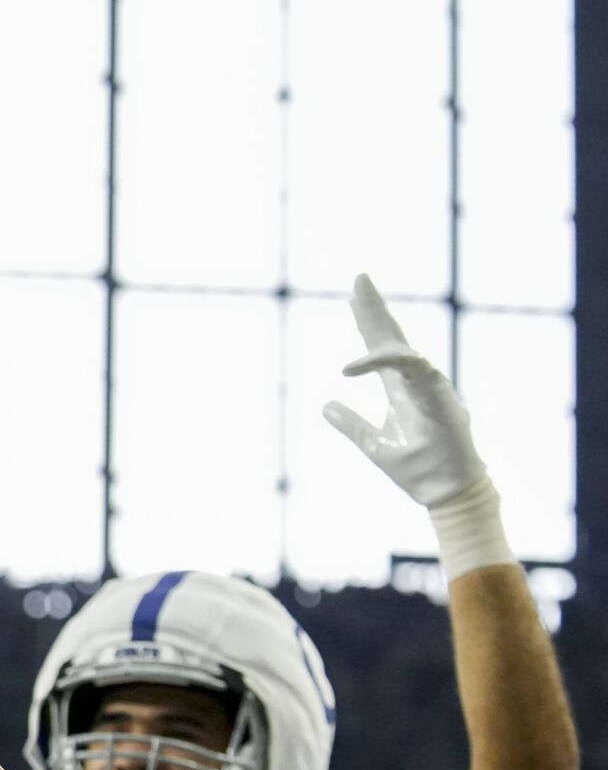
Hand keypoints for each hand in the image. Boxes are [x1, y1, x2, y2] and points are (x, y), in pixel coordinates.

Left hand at [322, 273, 485, 508]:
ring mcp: (430, 387)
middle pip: (393, 337)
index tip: (354, 295)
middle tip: (359, 277)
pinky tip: (354, 365)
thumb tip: (325, 407)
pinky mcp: (439, 398)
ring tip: (357, 300)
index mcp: (401, 388)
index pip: (382, 347)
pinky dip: (385, 363)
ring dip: (379, 326)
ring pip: (403, 349)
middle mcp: (416, 381)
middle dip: (375, 307)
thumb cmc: (417, 468)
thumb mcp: (372, 444)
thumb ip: (351, 424)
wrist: (443, 492)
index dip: (369, 320)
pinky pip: (413, 370)